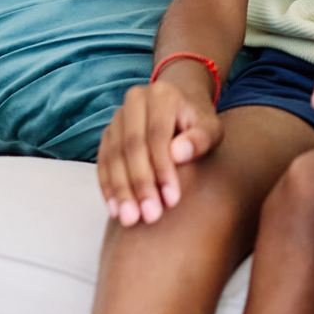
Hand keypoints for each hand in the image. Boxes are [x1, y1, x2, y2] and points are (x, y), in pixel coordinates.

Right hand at [96, 69, 222, 226]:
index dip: (163, 169)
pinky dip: (108, 187)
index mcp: (161, 95)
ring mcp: (117, 118)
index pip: (158, 135)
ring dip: (121, 190)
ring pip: (114, 156)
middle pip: (132, 147)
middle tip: (149, 215)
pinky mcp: (107, 134)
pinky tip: (115, 210)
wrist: (180, 110)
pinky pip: (102, 162)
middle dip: (140, 185)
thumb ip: (200, 140)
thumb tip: (178, 154)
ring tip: (131, 218)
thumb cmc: (198, 124)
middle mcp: (134, 101)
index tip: (172, 200)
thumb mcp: (210, 129)